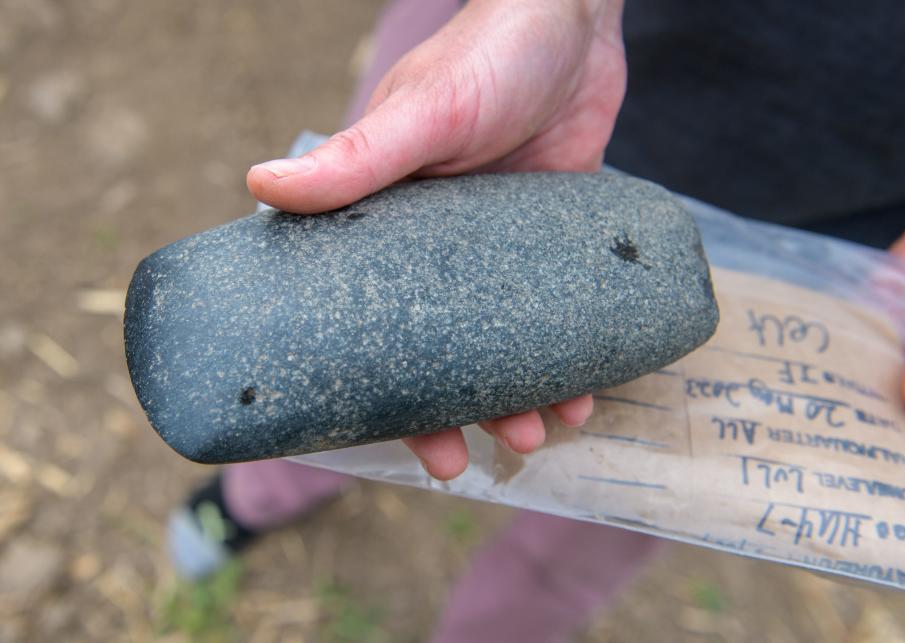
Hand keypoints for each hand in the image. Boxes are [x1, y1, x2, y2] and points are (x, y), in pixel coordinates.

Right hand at [247, 0, 626, 478]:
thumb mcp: (423, 113)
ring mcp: (496, 253)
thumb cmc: (486, 57)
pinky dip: (568, 357)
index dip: (377, 387)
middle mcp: (435, 251)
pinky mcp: (548, 245)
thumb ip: (357, 156)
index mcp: (386, 227)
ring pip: (500, 344)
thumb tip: (259, 184)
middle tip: (470, 459)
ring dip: (516, 396)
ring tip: (545, 431)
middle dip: (453, 411)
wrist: (572, 22)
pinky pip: (554, 316)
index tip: (395, 438)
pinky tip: (588, 391)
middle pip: (437, 350)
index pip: (366, 321)